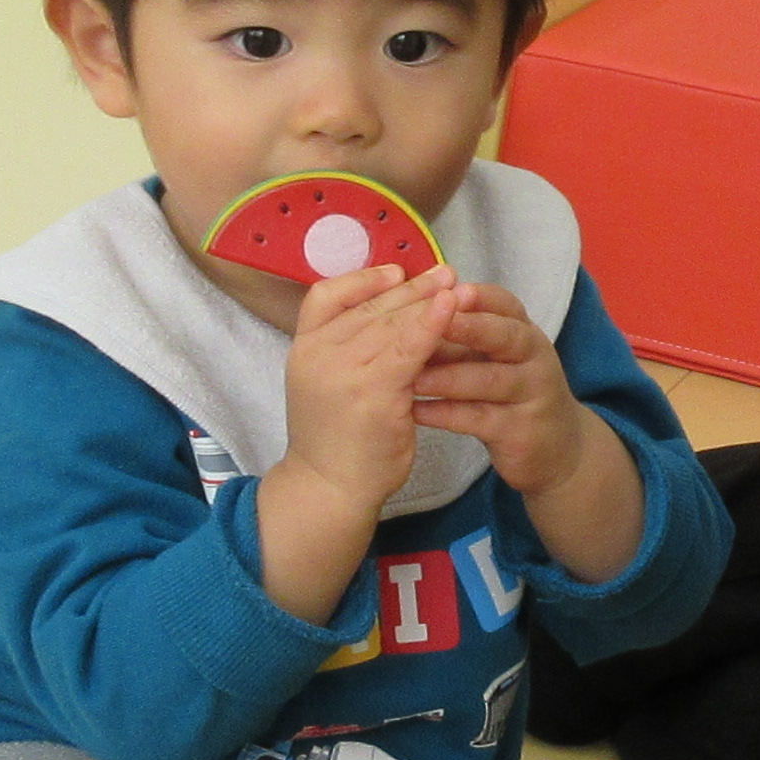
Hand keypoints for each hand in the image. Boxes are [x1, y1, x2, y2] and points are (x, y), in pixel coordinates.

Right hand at [272, 261, 448, 523]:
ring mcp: (344, 372)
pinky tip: (452, 306)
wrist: (328, 488)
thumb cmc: (335, 437)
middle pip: (368, 306)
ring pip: (391, 323)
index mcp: (303, 348)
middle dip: (409, 286)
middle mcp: (318, 354)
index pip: (326, 296)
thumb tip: (387, 311)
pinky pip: (409, 348)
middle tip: (444, 270)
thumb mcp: (324, 383)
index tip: (396, 271)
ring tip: (456, 283)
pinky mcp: (374, 393)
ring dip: (427, 299)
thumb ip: (344, 348)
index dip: (362, 279)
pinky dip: (432, 322)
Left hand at [416, 277, 651, 582]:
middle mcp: (535, 358)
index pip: (506, 304)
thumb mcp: (496, 358)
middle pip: (505, 336)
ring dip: (448, 377)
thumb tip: (411, 308)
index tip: (448, 289)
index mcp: (525, 332)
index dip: (479, 297)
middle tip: (430, 323)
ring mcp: (531, 395)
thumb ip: (464, 336)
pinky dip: (445, 414)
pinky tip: (415, 412)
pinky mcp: (520, 431)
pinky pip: (479, 419)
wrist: (555, 449)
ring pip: (490, 380)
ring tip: (411, 376)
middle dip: (468, 327)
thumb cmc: (511, 393)